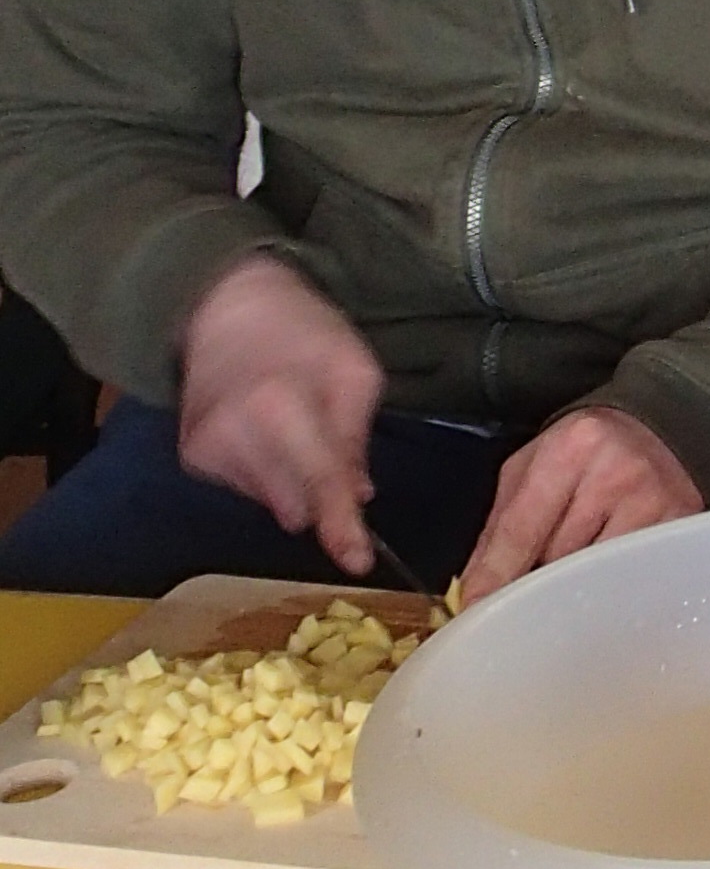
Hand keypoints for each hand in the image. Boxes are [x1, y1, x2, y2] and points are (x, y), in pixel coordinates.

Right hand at [178, 256, 385, 573]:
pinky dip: (264, 468)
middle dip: (321, 489)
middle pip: (295, 502)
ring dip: (291, 476)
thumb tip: (358, 495)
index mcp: (279, 406)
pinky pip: (246, 488)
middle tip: (323, 439)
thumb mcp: (353, 371)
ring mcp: (206, 450)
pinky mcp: (192, 458)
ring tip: (289, 422)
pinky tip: (261, 429)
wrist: (222, 306)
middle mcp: (233, 434)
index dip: (340, 525)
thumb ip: (356, 437)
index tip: (357, 562)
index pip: (318, 481)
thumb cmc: (300, 331)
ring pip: (272, 500)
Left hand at [460, 405, 703, 601]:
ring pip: (596, 575)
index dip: (496, 576)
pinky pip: (633, 578)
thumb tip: (475, 588)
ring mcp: (655, 504)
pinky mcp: (681, 529)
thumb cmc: (589, 452)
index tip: (476, 610)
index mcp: (570, 450)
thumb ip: (501, 526)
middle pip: (558, 559)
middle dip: (538, 581)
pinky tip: (606, 579)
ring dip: (577, 585)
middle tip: (526, 600)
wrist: (664, 429)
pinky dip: (613, 586)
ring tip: (574, 578)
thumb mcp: (534, 467)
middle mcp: (616, 474)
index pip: (521, 529)